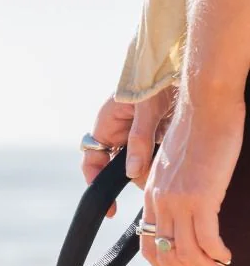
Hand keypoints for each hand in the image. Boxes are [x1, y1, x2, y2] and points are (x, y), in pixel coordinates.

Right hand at [85, 90, 175, 215]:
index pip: (93, 163)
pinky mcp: (147, 129)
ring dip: (147, 166)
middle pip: (116, 165)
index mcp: (104, 126)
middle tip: (149, 185)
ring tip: (163, 167)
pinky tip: (169, 157)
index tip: (109, 207)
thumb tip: (130, 175)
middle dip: (132, 177)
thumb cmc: (154, 79)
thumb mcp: (147, 111)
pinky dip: (157, 157)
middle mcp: (114, 131)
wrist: (173, 58)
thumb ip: (139, 141)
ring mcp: (130, 131)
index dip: (97, 186)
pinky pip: (148, 151)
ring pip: (134, 160)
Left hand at [143, 88, 241, 265]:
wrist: (206, 104)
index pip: (149, 244)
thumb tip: (190, 208)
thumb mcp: (180, 164)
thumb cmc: (200, 129)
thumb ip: (177, 188)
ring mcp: (178, 201)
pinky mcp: (199, 196)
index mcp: (151, 196)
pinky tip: (226, 259)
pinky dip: (215, 253)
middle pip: (165, 255)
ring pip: (184, 251)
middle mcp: (159, 202)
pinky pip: (205, 237)